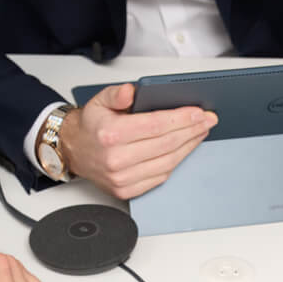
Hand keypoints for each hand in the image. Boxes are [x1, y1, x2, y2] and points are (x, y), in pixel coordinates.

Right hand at [59, 83, 216, 198]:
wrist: (74, 151)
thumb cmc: (92, 126)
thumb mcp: (100, 100)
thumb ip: (117, 93)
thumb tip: (132, 91)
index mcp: (110, 135)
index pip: (156, 126)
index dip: (182, 119)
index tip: (200, 113)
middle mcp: (116, 159)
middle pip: (166, 144)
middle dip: (192, 130)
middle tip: (208, 120)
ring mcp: (122, 178)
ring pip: (167, 162)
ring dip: (189, 147)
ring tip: (200, 133)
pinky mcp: (127, 190)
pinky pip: (160, 176)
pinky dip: (176, 162)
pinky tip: (185, 149)